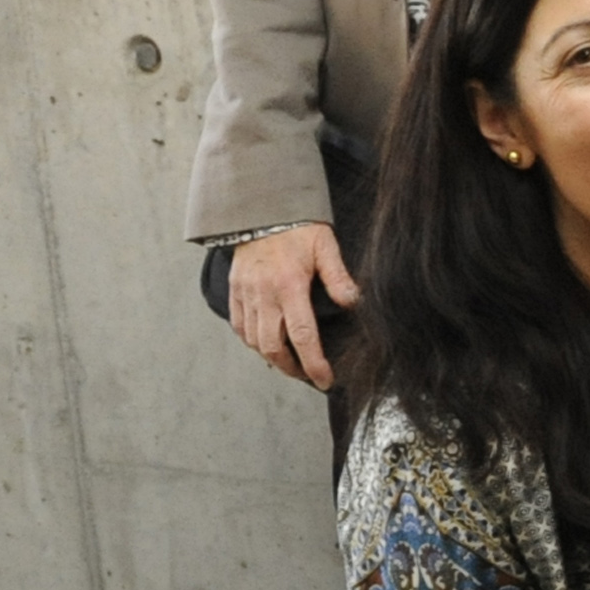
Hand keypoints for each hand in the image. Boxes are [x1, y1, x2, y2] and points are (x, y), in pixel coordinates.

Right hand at [228, 223, 358, 387]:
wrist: (259, 209)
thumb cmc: (296, 227)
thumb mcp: (325, 246)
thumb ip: (339, 276)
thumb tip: (354, 302)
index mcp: (289, 286)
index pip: (303, 336)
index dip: (314, 364)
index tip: (324, 380)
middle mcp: (264, 295)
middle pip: (273, 347)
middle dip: (292, 368)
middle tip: (308, 376)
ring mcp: (246, 295)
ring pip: (254, 341)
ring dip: (273, 358)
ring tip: (292, 363)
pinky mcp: (234, 292)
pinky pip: (240, 327)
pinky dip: (252, 342)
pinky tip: (267, 345)